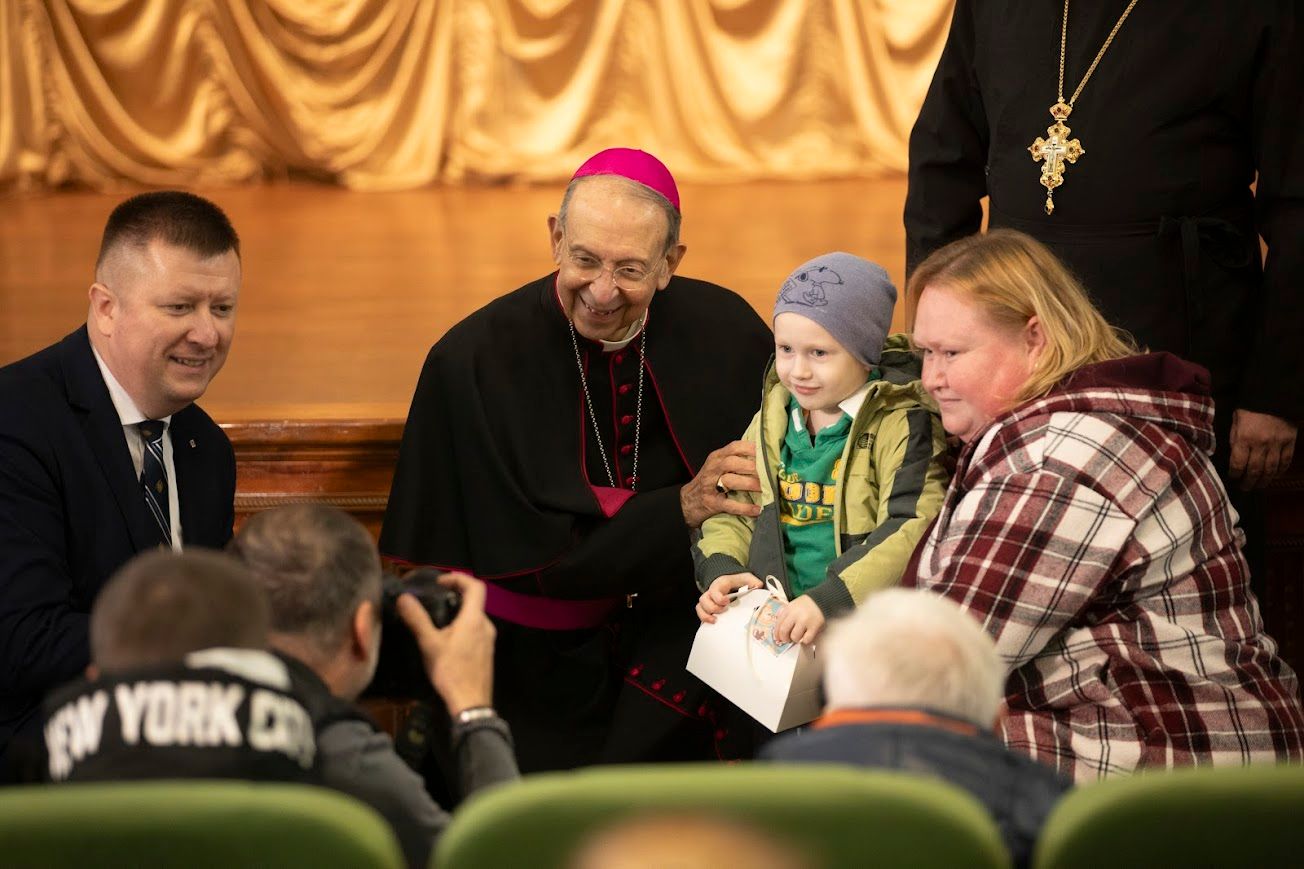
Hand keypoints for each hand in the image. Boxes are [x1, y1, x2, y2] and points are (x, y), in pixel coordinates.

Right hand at [396, 571, 495, 716]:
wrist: (471, 704)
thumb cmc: (451, 671)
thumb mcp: (430, 644)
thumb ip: (417, 619)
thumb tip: (404, 598)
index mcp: (475, 619)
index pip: (475, 586)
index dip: (459, 578)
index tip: (441, 581)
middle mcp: (486, 626)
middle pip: (475, 601)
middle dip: (456, 595)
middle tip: (435, 598)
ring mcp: (489, 640)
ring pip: (475, 618)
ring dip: (459, 613)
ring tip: (437, 619)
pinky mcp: (487, 653)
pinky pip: (476, 631)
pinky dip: (463, 627)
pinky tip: (447, 640)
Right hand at [680, 440, 762, 527]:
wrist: (688, 502)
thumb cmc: (708, 482)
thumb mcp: (717, 466)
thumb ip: (734, 460)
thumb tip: (763, 459)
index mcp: (716, 458)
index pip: (734, 447)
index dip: (750, 448)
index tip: (765, 452)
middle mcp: (712, 470)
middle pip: (732, 462)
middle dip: (751, 466)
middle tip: (767, 473)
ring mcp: (710, 487)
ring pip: (729, 481)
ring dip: (749, 484)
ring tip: (764, 488)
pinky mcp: (711, 503)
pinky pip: (729, 505)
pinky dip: (744, 508)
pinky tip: (756, 510)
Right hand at [695, 572, 762, 622]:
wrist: (731, 582)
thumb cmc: (738, 581)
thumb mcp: (746, 578)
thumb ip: (753, 581)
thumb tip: (759, 586)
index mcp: (720, 584)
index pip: (714, 590)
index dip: (718, 597)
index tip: (727, 602)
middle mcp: (711, 592)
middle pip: (704, 600)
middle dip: (712, 607)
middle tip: (723, 611)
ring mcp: (709, 601)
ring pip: (700, 607)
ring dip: (706, 615)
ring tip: (715, 621)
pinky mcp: (709, 609)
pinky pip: (701, 614)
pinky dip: (704, 620)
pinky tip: (713, 625)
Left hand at [774, 596, 824, 645]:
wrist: (822, 600)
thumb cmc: (806, 605)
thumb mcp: (792, 605)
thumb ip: (783, 614)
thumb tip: (777, 628)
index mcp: (788, 609)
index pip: (778, 625)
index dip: (777, 634)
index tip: (778, 638)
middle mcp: (795, 615)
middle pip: (784, 632)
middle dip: (785, 638)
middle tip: (788, 640)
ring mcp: (805, 621)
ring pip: (795, 637)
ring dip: (795, 639)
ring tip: (799, 636)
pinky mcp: (814, 626)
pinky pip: (806, 639)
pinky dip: (805, 640)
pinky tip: (806, 636)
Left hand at [1229, 409, 1297, 489]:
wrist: (1272, 396)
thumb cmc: (1248, 409)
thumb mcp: (1234, 423)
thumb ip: (1234, 440)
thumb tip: (1233, 458)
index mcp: (1243, 439)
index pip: (1238, 464)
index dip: (1235, 474)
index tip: (1233, 479)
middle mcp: (1260, 444)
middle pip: (1255, 470)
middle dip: (1249, 482)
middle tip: (1245, 488)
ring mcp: (1277, 444)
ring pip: (1271, 469)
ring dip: (1264, 480)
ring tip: (1259, 486)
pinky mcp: (1290, 442)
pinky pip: (1286, 461)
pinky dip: (1281, 471)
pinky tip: (1275, 476)